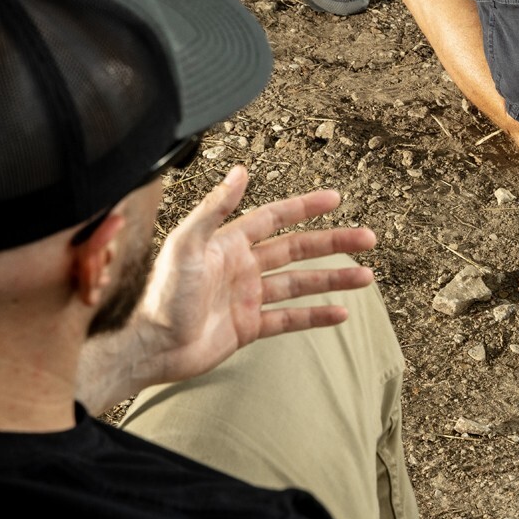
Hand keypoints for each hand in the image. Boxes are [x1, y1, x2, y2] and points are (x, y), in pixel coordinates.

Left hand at [79, 166, 375, 409]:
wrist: (151, 347)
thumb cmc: (162, 296)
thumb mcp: (187, 245)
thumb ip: (214, 209)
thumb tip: (240, 171)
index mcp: (228, 243)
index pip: (274, 218)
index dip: (305, 207)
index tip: (335, 199)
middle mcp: (242, 267)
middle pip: (297, 249)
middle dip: (333, 243)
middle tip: (367, 238)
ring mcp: (247, 297)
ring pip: (300, 283)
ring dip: (333, 279)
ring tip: (366, 276)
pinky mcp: (248, 327)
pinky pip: (290, 318)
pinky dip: (316, 315)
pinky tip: (341, 312)